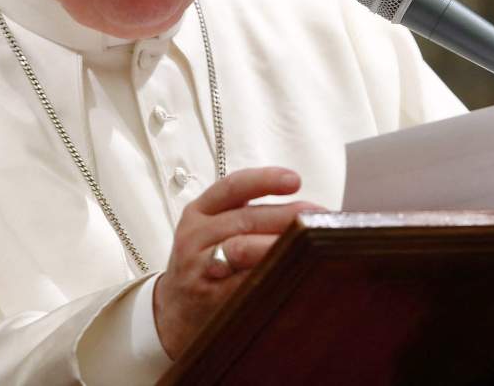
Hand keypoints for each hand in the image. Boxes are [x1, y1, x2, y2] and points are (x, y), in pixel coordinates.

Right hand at [152, 166, 321, 358]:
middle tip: (319, 218)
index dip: (264, 180)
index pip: (233, 187)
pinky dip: (267, 276)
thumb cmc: (206, 265)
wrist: (174, 313)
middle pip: (245, 218)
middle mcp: (195, 234)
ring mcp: (198, 266)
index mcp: (200, 211)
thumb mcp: (214, 233)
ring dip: (278, 245)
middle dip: (286, 217)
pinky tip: (290, 275)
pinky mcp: (207, 296)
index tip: (295, 180)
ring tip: (308, 245)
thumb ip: (249, 218)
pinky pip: (241, 283)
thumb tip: (308, 212)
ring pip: (242, 248)